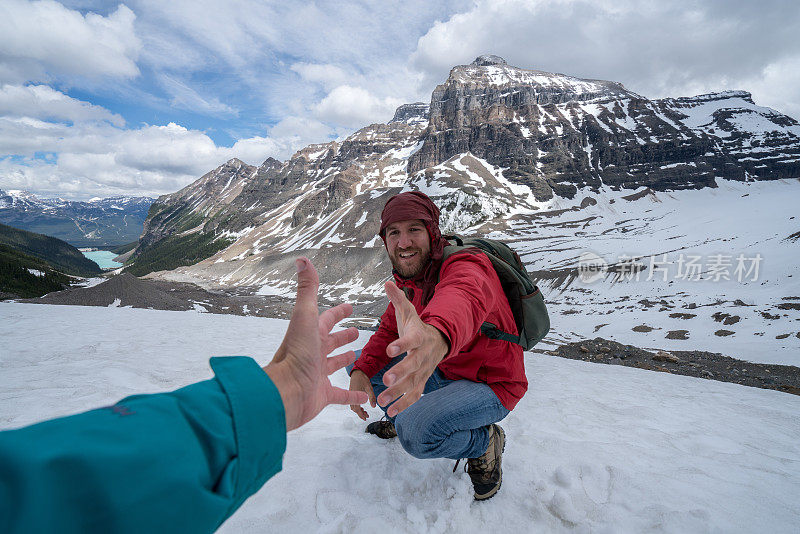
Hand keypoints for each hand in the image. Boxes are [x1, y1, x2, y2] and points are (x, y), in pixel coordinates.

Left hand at [263, 257, 367, 430]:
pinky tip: (364, 396)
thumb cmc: (296, 353)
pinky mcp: (322, 395)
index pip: (326, 319)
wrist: (286, 391)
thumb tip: (303, 259)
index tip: (349, 307)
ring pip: (333, 366)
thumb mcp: (305, 316)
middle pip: (329, 342)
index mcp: (310, 334)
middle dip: (341, 336)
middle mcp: (313, 353)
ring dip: (344, 361)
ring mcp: (317, 375)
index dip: (338, 313)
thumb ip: (307, 289)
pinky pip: (340, 395)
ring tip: (356, 356)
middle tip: (355, 332)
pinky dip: (352, 394)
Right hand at [349, 369, 375, 419]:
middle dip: (360, 413)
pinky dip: (357, 406)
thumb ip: (372, 397)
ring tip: (365, 412)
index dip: (360, 415)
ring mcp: (351, 395)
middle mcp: (351, 396)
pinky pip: (353, 402)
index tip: (365, 418)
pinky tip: (362, 405)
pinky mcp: (352, 393)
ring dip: (358, 410)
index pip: (356, 409)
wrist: (358, 372)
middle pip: (354, 409)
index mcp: (355, 396)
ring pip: (353, 406)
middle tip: (366, 416)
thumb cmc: (363, 378)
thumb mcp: (369, 388)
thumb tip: (374, 406)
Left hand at [376, 281, 449, 416]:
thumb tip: (387, 282)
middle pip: (413, 364)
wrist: (439, 342)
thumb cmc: (418, 327)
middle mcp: (423, 355)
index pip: (411, 340)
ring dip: (398, 393)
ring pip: (413, 383)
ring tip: (383, 401)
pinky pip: (414, 395)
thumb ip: (398, 299)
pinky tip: (390, 413)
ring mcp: (424, 370)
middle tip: (386, 379)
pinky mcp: (421, 382)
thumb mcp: (409, 312)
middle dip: (400, 372)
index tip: (390, 349)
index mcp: (419, 336)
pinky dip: (404, 405)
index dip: (402, 344)